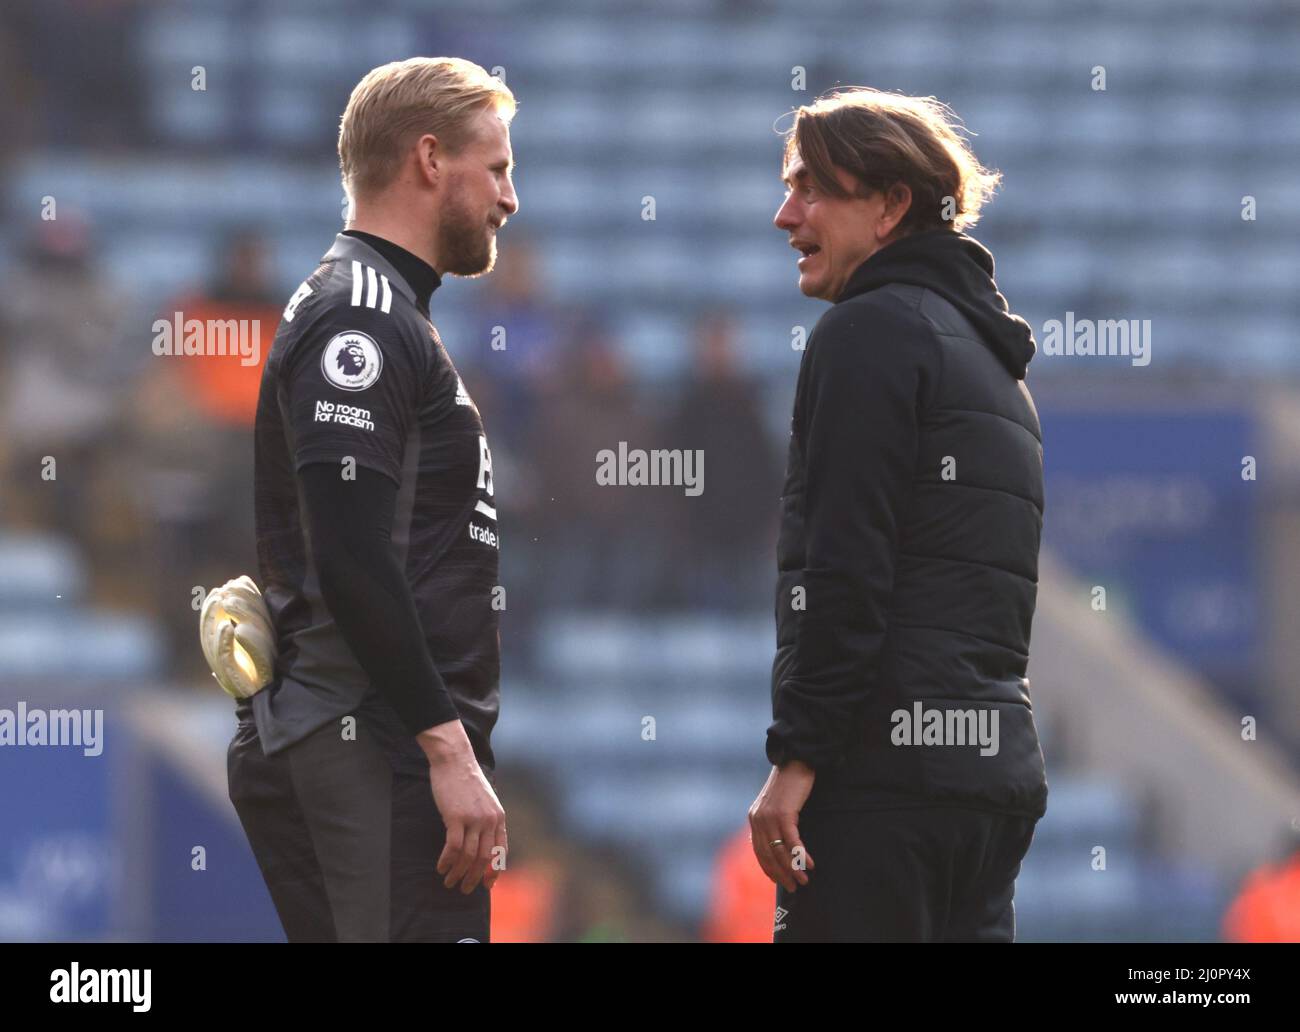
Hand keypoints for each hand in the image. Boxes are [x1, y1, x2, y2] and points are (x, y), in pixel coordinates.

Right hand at [418, 720, 506, 893]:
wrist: (455, 760)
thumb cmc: (466, 780)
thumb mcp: (485, 800)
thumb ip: (487, 819)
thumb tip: (482, 841)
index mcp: (499, 817)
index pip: (501, 851)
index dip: (495, 871)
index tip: (488, 885)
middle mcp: (490, 820)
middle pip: (484, 858)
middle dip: (475, 878)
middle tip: (465, 889)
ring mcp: (473, 819)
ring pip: (468, 856)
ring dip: (458, 873)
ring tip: (449, 882)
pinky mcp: (456, 817)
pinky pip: (452, 848)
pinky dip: (447, 861)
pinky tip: (441, 867)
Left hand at [747, 760, 815, 891]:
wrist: (794, 760)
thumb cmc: (789, 783)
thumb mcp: (776, 804)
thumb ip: (774, 822)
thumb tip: (781, 842)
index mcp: (754, 818)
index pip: (759, 851)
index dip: (769, 869)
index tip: (780, 881)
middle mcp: (758, 819)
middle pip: (769, 855)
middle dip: (782, 874)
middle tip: (795, 887)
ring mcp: (770, 816)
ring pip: (780, 851)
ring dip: (793, 868)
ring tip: (804, 880)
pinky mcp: (784, 813)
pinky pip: (792, 840)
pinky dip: (801, 855)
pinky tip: (810, 864)